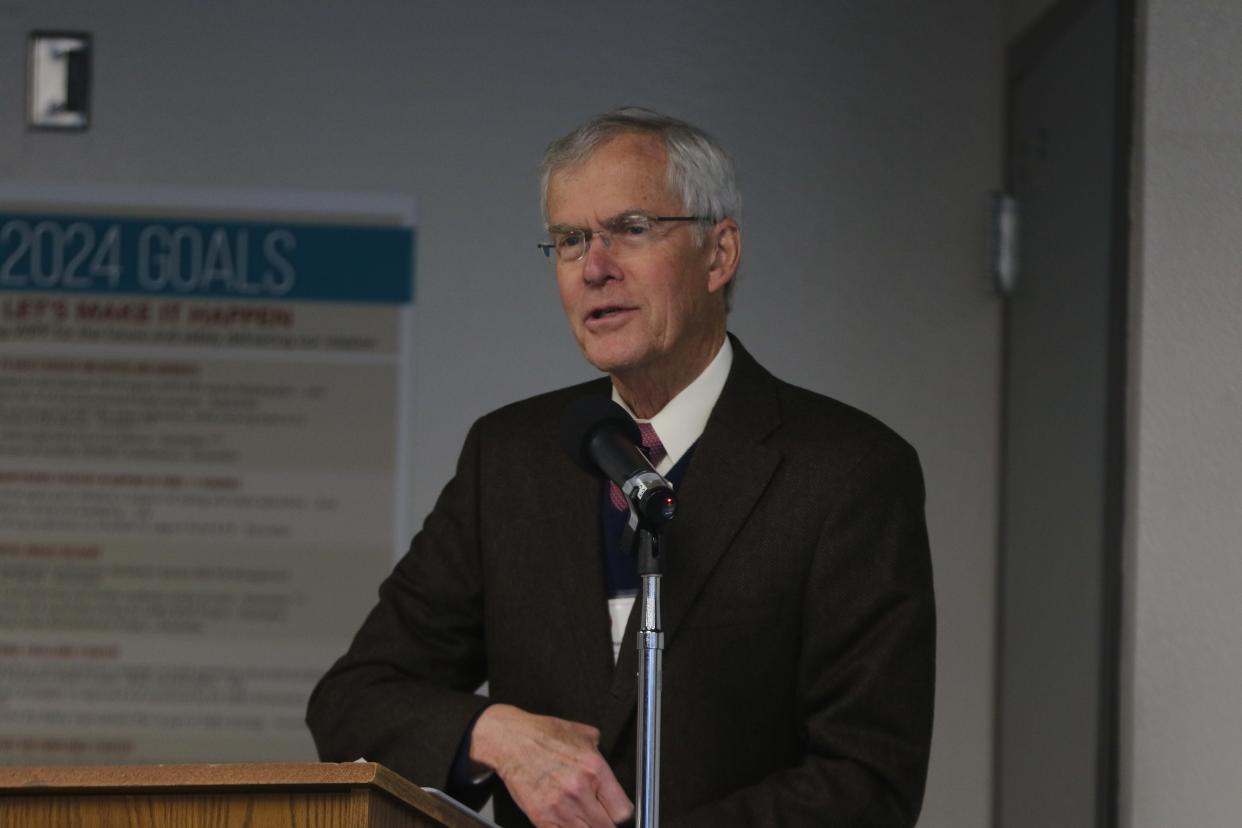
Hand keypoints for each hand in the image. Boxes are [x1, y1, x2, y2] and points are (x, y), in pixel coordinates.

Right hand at [469, 703, 633, 826]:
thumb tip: (610, 767)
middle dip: (606, 824)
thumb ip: (601, 753)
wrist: (511, 742)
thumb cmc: (543, 735)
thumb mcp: (582, 735)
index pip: (623, 811)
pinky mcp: (541, 818)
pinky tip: (567, 822)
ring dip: (587, 827)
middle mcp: (579, 791)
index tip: (617, 812)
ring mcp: (559, 808)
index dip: (622, 814)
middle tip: (599, 815)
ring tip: (583, 818)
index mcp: (594, 769)